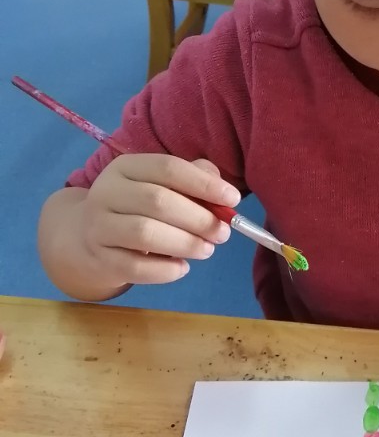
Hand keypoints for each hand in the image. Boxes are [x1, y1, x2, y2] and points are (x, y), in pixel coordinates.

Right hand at [80, 155, 239, 287]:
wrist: (88, 237)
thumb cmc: (138, 207)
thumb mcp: (163, 184)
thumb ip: (195, 179)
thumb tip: (222, 192)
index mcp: (126, 167)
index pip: (168, 168)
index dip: (203, 184)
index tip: (233, 199)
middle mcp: (107, 192)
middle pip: (158, 201)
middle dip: (199, 218)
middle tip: (223, 233)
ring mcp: (98, 226)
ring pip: (145, 233)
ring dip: (185, 244)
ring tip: (207, 250)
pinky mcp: (100, 258)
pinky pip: (135, 267)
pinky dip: (165, 270)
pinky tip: (182, 268)